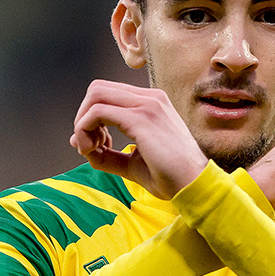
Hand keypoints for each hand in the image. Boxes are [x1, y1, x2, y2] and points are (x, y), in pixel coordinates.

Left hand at [71, 81, 207, 199]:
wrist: (194, 186)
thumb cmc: (170, 177)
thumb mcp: (132, 162)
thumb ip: (108, 154)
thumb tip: (80, 145)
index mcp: (151, 103)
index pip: (108, 94)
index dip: (91, 118)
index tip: (96, 145)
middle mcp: (149, 98)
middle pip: (97, 89)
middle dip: (83, 117)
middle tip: (89, 146)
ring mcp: (146, 105)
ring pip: (95, 96)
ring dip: (82, 123)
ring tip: (90, 149)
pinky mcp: (140, 118)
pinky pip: (97, 113)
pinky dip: (85, 130)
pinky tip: (93, 151)